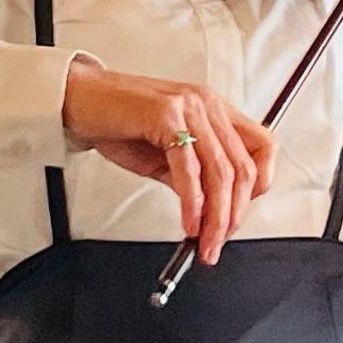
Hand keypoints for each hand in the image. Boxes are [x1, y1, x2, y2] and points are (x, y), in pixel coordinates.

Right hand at [60, 59, 276, 265]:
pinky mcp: (167, 116)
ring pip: (220, 171)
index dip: (260, 184)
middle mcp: (207, 104)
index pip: (263, 146)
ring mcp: (189, 107)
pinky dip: (192, 203)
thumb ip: (191, 177)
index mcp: (213, 109)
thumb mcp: (164, 154)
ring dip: (216, 217)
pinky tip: (189, 222)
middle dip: (234, 214)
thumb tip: (210, 213)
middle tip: (219, 242)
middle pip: (243, 167)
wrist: (79, 100)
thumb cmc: (118, 122)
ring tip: (205, 241)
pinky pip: (189, 168)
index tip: (241, 214)